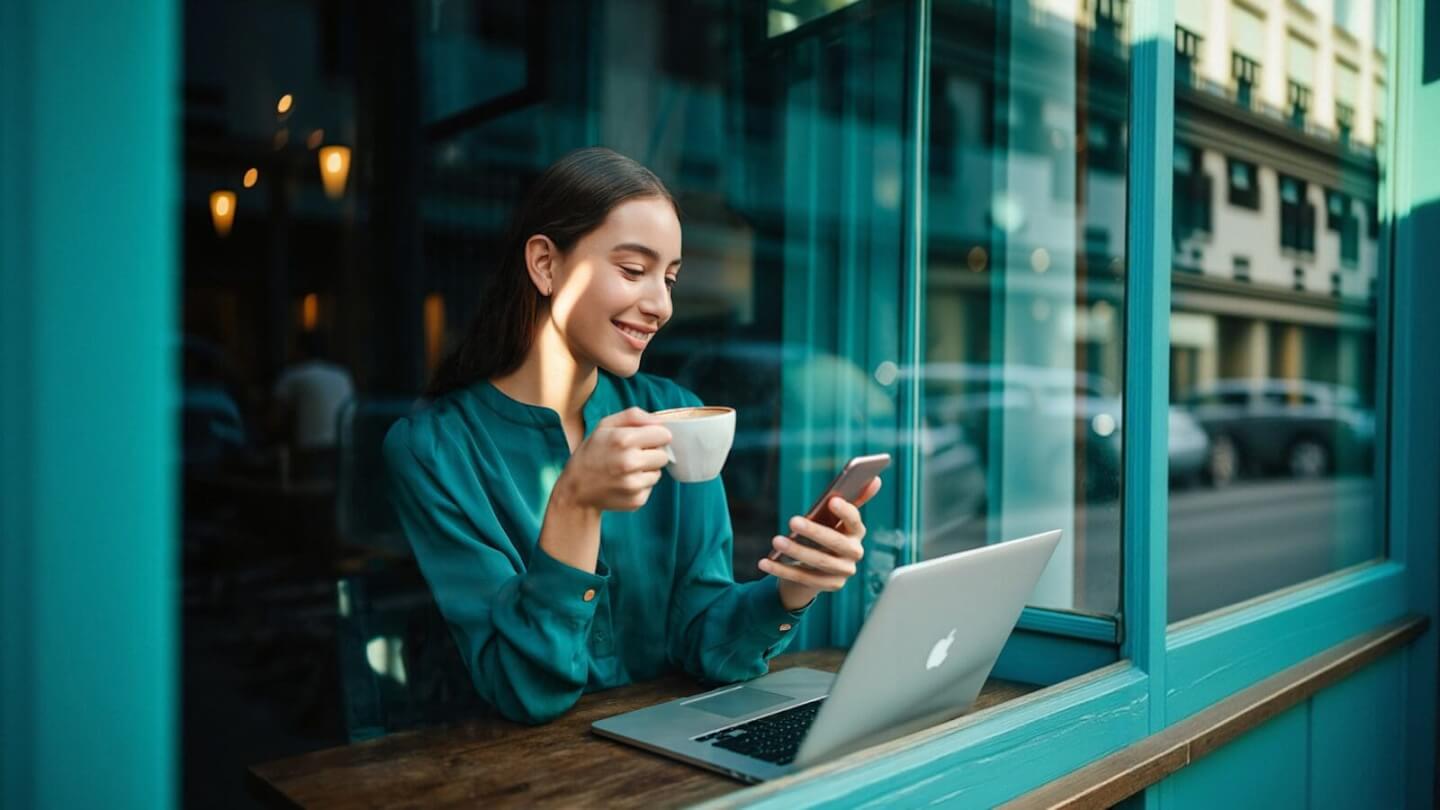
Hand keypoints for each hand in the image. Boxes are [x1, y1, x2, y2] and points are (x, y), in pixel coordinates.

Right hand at [553, 407, 671, 512]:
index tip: (645, 439)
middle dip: (652, 454)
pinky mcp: (636, 500)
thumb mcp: (605, 426)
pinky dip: (640, 485)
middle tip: (633, 455)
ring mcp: (634, 484)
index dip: (655, 436)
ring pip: (658, 473)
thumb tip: (660, 421)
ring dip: (646, 470)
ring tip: (626, 470)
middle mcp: (630, 462)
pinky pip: (650, 487)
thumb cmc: (592, 453)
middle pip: (663, 455)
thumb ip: (634, 416)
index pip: (664, 435)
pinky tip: (624, 482)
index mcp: (624, 439)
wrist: (576, 489)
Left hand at [760, 477, 881, 610]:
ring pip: (819, 562)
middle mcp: (854, 553)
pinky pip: (803, 578)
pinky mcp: (830, 586)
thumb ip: (851, 499)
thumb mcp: (834, 517)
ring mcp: (843, 572)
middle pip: (836, 543)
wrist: (821, 567)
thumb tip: (875, 479)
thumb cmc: (827, 533)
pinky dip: (782, 570)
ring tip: (776, 541)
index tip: (832, 500)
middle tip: (792, 521)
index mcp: (857, 531)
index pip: (855, 521)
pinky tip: (764, 563)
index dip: (846, 511)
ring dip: (796, 551)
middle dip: (815, 532)